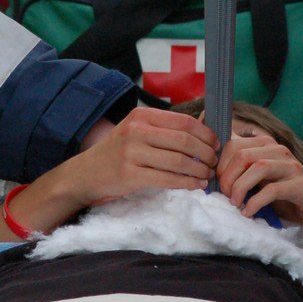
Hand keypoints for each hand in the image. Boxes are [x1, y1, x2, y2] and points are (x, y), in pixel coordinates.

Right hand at [57, 107, 217, 208]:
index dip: (205, 133)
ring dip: (199, 170)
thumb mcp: (137, 131)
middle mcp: (136, 131)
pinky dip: (187, 183)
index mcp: (142, 116)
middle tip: (213, 162)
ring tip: (207, 175)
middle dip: (206, 153)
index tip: (216, 144)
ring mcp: (132, 153)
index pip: (184, 121)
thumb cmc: (118, 152)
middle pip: (184, 141)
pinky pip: (167, 179)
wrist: (86, 174)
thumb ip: (165, 129)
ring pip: (178, 161)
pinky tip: (196, 185)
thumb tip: (205, 127)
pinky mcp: (130, 175)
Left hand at [217, 131, 302, 231]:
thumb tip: (211, 173)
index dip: (220, 165)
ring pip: (257, 168)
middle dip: (227, 177)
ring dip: (240, 187)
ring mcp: (291, 166)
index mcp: (266, 145)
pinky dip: (256, 202)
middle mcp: (278, 150)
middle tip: (225, 196)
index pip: (233, 144)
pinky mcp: (301, 185)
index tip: (216, 184)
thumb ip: (243, 171)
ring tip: (235, 203)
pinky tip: (249, 212)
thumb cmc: (286, 195)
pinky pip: (272, 189)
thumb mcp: (261, 179)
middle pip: (242, 155)